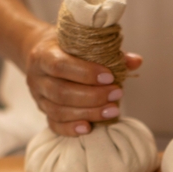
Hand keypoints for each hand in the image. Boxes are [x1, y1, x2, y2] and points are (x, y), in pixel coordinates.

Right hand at [22, 24, 141, 135]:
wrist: (41, 54)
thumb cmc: (66, 47)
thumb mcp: (81, 42)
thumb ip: (108, 51)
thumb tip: (135, 61)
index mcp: (43, 54)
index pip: (61, 65)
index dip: (86, 73)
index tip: (110, 77)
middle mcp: (36, 77)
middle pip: (61, 92)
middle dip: (93, 96)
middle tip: (118, 94)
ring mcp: (38, 97)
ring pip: (59, 111)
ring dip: (88, 113)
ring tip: (113, 111)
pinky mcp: (43, 111)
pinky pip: (54, 125)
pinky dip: (71, 129)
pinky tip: (89, 128)